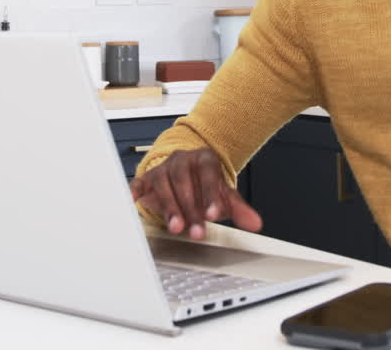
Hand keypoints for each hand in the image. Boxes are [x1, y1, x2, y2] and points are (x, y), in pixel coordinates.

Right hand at [130, 148, 262, 239]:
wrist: (187, 172)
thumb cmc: (205, 185)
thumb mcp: (224, 195)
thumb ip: (239, 209)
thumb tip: (255, 223)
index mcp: (204, 159)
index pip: (208, 174)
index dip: (210, 194)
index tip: (212, 214)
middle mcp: (182, 160)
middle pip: (184, 181)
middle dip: (190, 208)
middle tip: (196, 230)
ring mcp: (163, 168)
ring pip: (163, 183)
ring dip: (170, 207)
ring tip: (177, 227)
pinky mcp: (146, 179)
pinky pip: (139, 183)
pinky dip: (135, 192)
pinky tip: (135, 202)